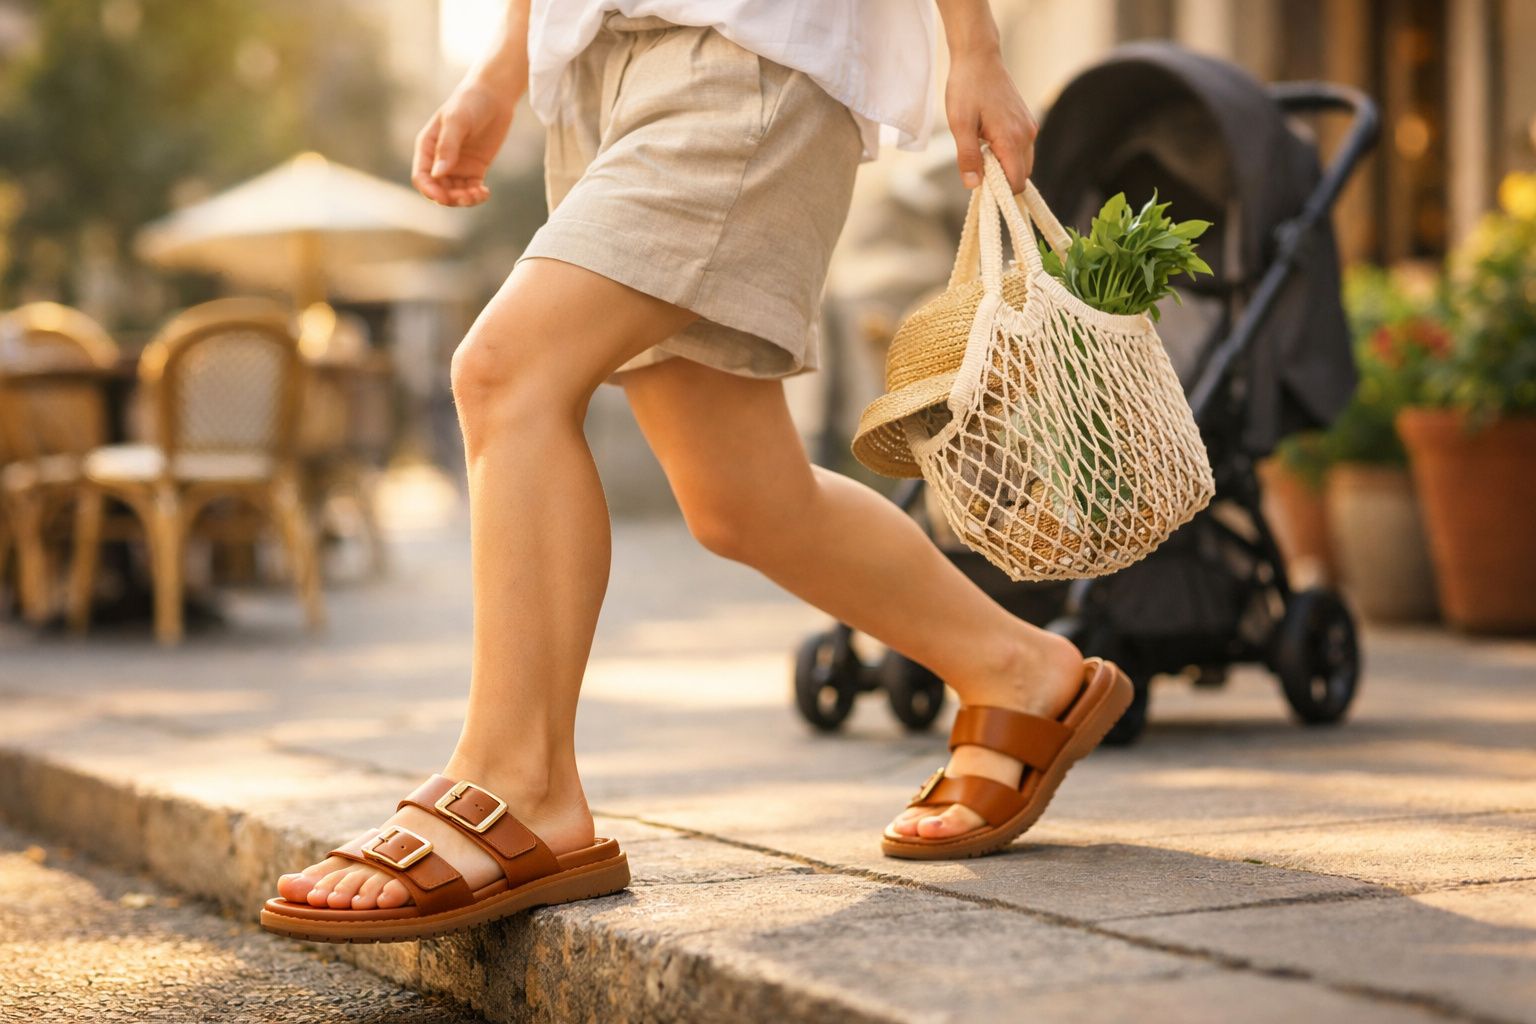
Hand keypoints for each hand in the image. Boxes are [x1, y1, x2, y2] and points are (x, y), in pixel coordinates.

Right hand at [411, 76, 517, 206]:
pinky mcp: (474, 169)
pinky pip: (471, 190)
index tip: (443, 197)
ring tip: (479, 194)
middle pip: (438, 190)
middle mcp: (439, 160)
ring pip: (455, 193)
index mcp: (427, 147)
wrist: (494, 96)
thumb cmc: (470, 103)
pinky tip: (485, 192)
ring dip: (465, 199)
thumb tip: (438, 174)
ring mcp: (457, 166)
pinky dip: (476, 195)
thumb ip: (447, 147)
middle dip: (450, 198)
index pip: (421, 177)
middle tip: (467, 196)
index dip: (429, 190)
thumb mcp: (456, 122)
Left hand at [944, 49, 1038, 192]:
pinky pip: (1022, 149)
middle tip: (977, 166)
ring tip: (981, 150)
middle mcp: (1027, 135)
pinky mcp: (1026, 121)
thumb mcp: (960, 125)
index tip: (980, 185)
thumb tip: (974, 185)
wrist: (978, 57)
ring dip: (1004, 166)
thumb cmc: (967, 88)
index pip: (1016, 182)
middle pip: (1022, 175)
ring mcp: (1029, 127)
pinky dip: (1007, 154)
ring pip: (1023, 163)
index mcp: (1012, 139)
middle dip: (1002, 180)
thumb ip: (968, 157)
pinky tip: (988, 141)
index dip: (999, 191)